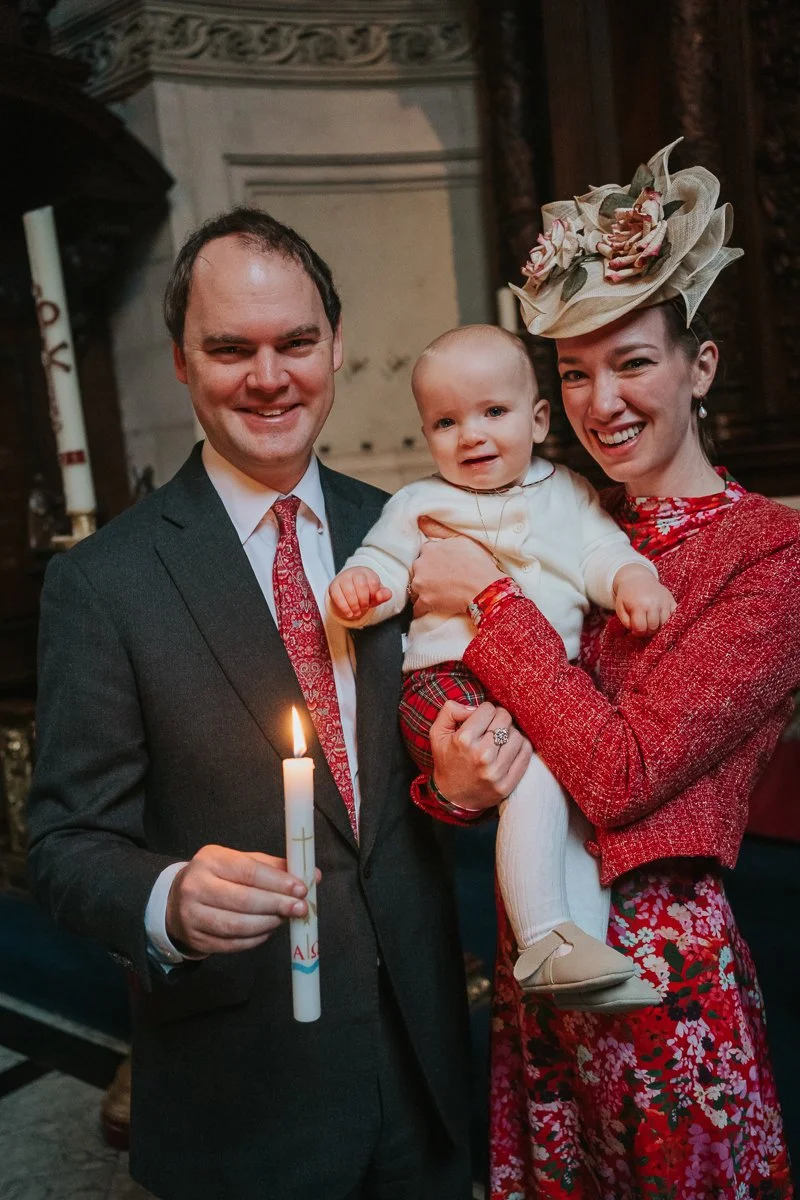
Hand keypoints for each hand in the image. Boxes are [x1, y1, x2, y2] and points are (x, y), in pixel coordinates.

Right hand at [166, 844, 319, 955]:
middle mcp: (197, 886)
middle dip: (277, 905)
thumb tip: (313, 874)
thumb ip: (274, 868)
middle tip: (301, 908)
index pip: (249, 871)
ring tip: (285, 919)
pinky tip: (268, 931)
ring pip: (238, 925)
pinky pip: (232, 943)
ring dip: (268, 924)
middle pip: (244, 900)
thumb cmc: (218, 877)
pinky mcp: (196, 939)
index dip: (278, 882)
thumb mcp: (240, 862)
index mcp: (211, 860)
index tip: (301, 889)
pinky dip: (255, 939)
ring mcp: (193, 915)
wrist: (176, 901)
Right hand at [328, 567, 391, 619]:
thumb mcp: (377, 594)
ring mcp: (342, 578)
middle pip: (361, 585)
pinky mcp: (333, 586)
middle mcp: (354, 572)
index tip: (372, 600)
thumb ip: (384, 595)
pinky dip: (344, 607)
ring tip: (357, 612)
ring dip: (354, 605)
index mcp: (367, 572)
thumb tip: (381, 596)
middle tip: (364, 608)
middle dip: (364, 600)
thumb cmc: (365, 592)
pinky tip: (349, 613)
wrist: (350, 590)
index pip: (373, 582)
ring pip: (349, 591)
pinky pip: (337, 596)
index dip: (373, 595)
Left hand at [411, 517, 503, 616]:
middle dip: (427, 576)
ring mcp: (421, 584)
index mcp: (429, 548)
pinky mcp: (425, 602)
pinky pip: (418, 608)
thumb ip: (438, 529)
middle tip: (443, 581)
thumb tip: (420, 520)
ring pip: (416, 588)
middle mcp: (420, 564)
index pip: (425, 554)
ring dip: (424, 591)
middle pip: (418, 571)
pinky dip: (424, 609)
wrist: (485, 588)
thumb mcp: (461, 539)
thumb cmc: (478, 564)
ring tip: (440, 594)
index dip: (434, 561)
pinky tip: (433, 607)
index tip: (443, 567)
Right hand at [429, 700, 532, 809]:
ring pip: (517, 735)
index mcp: (464, 740)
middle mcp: (481, 755)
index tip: (481, 719)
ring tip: (500, 739)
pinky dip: (521, 747)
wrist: (453, 798)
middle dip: (499, 718)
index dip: (485, 710)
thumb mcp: (438, 733)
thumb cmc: (447, 761)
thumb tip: (474, 706)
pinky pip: (525, 754)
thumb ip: (450, 711)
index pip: (489, 709)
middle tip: (493, 727)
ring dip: (510, 733)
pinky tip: (510, 749)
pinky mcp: (507, 784)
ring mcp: (496, 771)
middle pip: (505, 719)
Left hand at [613, 564, 676, 634]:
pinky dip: (668, 621)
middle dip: (647, 632)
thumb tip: (637, 632)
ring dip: (657, 627)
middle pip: (653, 627)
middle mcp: (653, 603)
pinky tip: (660, 619)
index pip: (641, 628)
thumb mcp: (620, 608)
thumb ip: (626, 623)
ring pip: (665, 624)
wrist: (637, 578)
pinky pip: (674, 616)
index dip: (637, 633)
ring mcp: (664, 601)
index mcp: (639, 605)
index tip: (635, 630)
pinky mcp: (671, 600)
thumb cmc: (627, 596)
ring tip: (650, 623)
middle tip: (643, 628)